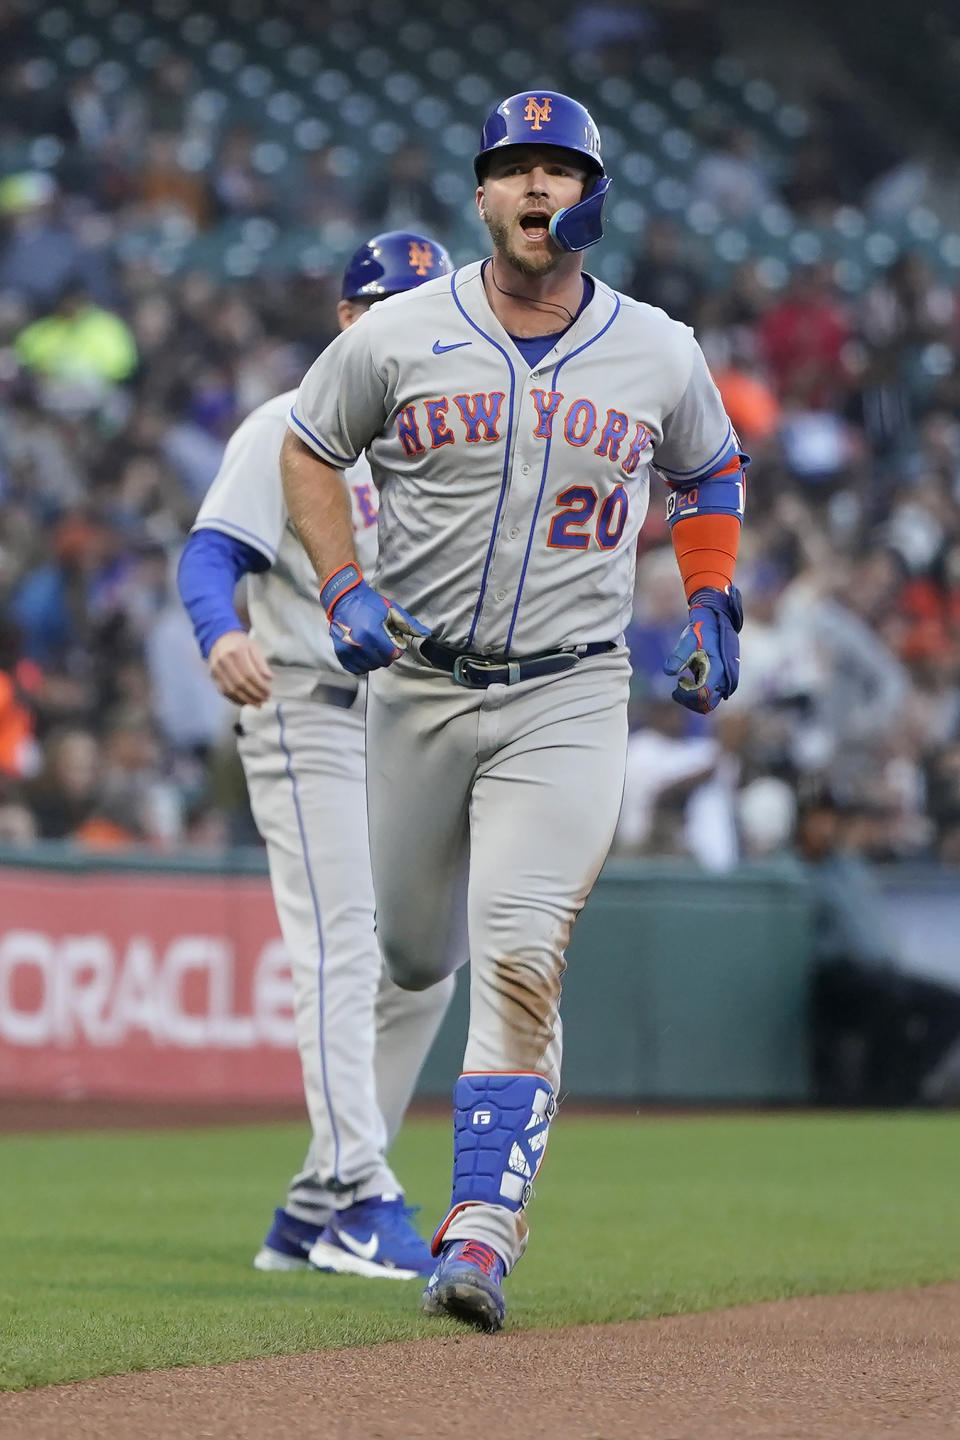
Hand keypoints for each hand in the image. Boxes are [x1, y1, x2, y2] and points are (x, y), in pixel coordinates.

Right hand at [208, 631, 272, 705]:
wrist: (220, 638)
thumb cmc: (240, 643)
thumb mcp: (254, 647)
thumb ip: (261, 663)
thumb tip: (269, 678)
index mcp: (236, 652)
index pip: (249, 674)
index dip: (260, 686)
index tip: (269, 692)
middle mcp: (224, 661)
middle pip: (240, 683)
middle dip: (254, 695)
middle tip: (264, 700)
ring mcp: (216, 669)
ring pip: (231, 690)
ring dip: (245, 700)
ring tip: (257, 704)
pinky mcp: (213, 676)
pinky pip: (224, 691)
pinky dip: (235, 699)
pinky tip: (245, 702)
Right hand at [321, 564, 428, 675]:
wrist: (345, 599)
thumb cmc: (368, 604)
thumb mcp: (391, 611)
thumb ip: (409, 625)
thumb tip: (425, 634)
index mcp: (373, 632)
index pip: (392, 654)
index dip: (396, 649)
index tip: (393, 642)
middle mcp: (359, 643)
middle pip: (382, 662)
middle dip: (386, 655)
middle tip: (382, 643)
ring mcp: (348, 649)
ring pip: (369, 667)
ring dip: (374, 660)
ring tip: (372, 647)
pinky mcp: (341, 652)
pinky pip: (355, 669)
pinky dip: (361, 665)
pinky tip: (363, 654)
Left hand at [663, 585, 742, 713]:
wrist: (715, 622)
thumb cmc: (701, 630)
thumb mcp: (688, 640)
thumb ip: (679, 656)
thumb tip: (668, 672)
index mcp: (718, 668)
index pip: (703, 694)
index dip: (687, 694)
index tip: (678, 682)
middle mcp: (725, 678)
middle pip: (707, 704)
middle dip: (689, 701)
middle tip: (676, 689)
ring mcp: (724, 680)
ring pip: (710, 703)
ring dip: (694, 700)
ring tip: (682, 684)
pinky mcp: (721, 680)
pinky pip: (711, 696)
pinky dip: (698, 695)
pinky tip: (687, 681)